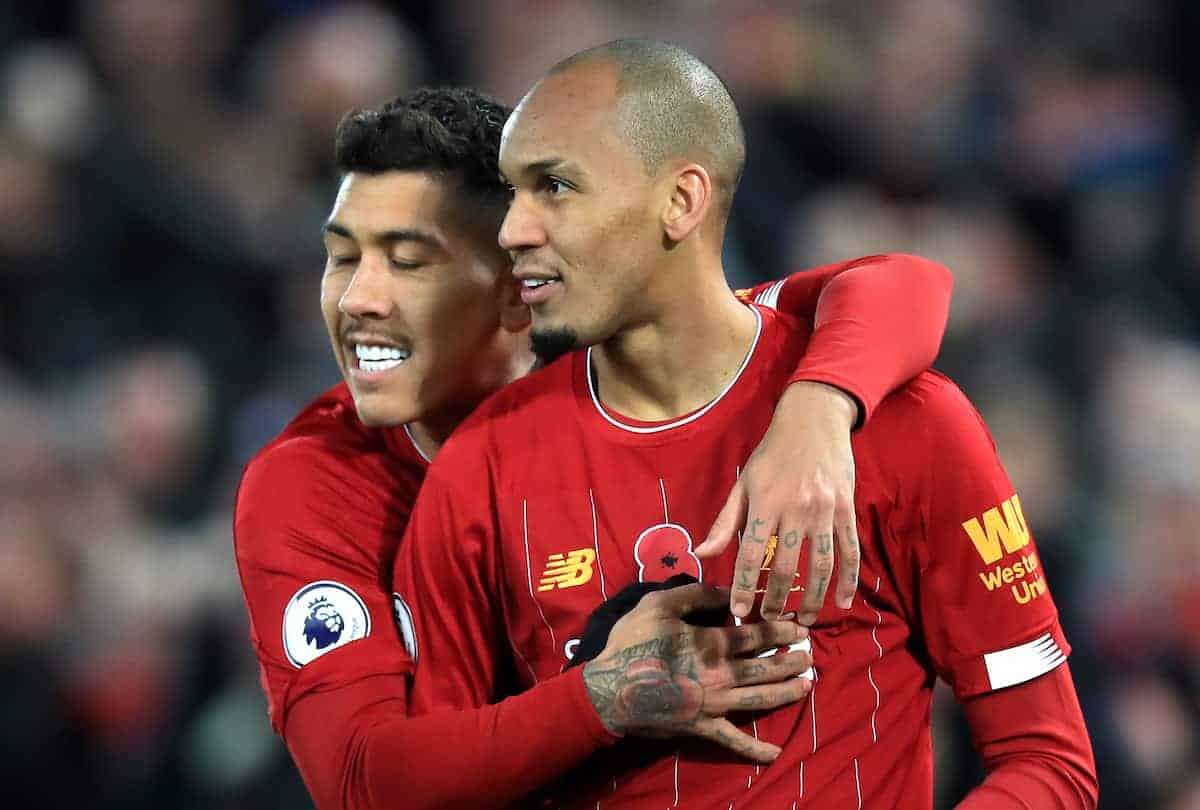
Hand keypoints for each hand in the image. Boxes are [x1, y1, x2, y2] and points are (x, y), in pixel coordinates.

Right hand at [582, 582, 811, 763]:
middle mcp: (721, 674)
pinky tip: (776, 754)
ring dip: (786, 692)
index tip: (800, 626)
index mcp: (711, 643)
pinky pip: (734, 741)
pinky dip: (756, 749)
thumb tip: (728, 590)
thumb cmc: (632, 643)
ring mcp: (715, 704)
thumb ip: (696, 594)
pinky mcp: (704, 727)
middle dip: (791, 659)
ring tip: (806, 684)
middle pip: (766, 667)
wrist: (609, 690)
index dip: (781, 629)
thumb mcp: (659, 605)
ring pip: (760, 699)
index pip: (756, 635)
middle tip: (810, 654)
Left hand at [696, 381, 859, 623]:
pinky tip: (842, 603)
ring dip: (811, 599)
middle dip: (775, 600)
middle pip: (785, 567)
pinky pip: (849, 552)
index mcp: (765, 503)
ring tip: (800, 622)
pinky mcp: (847, 510)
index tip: (739, 612)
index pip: (750, 554)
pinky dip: (848, 581)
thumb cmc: (772, 454)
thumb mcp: (743, 482)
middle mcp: (795, 509)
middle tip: (767, 622)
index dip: (744, 586)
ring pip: (819, 566)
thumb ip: (724, 521)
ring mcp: (825, 511)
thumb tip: (701, 553)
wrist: (814, 420)